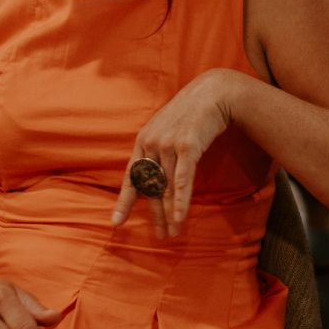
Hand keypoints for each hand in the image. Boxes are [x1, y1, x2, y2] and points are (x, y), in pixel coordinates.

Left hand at [113, 69, 243, 236]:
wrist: (212, 93)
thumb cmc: (190, 113)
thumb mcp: (166, 129)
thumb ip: (157, 150)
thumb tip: (155, 176)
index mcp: (143, 141)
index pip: (131, 177)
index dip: (124, 202)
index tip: (117, 223)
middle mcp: (152, 143)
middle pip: (151, 187)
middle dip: (155, 214)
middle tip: (160, 236)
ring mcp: (168, 145)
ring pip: (167, 187)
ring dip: (170, 213)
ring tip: (172, 232)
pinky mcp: (187, 147)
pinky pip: (183, 180)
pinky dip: (181, 201)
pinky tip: (180, 217)